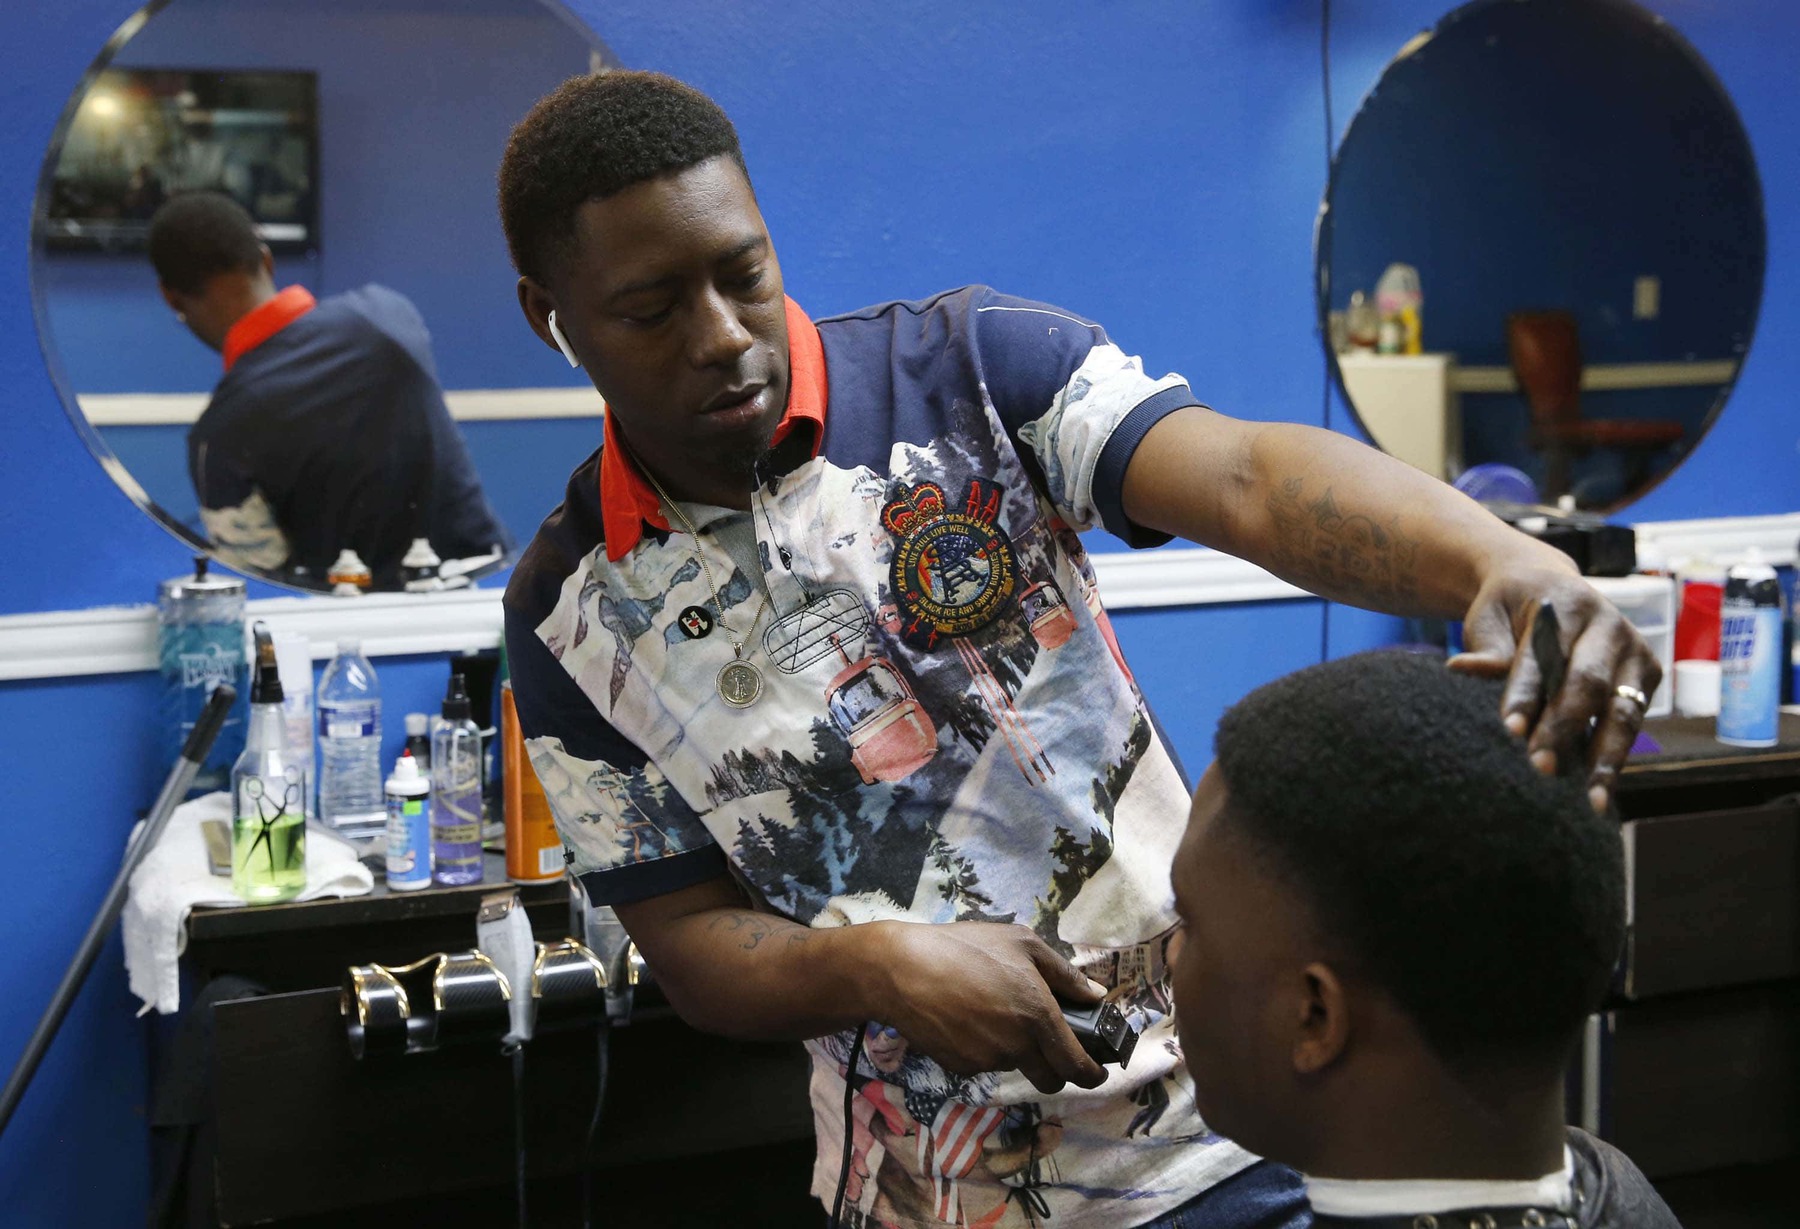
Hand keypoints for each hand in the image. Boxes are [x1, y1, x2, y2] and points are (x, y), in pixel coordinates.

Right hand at [869, 921, 1107, 1094]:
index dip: (1092, 1075)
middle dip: (1057, 1070)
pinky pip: (984, 1064)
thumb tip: (1094, 995)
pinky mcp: (961, 1068)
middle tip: (1049, 1045)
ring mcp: (987, 1061)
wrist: (902, 970)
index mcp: (1038, 1016)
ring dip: (1016, 1051)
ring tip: (992, 1012)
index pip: (1077, 1065)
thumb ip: (1064, 973)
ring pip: (1015, 1066)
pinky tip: (968, 1020)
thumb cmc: (965, 947)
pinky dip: (985, 1049)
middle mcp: (1017, 1046)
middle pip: (1051, 1080)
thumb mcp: (1021, 942)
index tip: (1096, 1072)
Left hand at [1449, 562, 1662, 812]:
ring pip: (1623, 709)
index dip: (1527, 694)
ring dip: (1606, 755)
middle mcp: (1608, 625)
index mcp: (1565, 603)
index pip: (1544, 656)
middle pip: (1590, 683)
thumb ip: (1485, 647)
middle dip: (1565, 728)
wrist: (1548, 585)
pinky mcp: (1647, 674)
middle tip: (1541, 767)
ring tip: (1592, 797)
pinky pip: (1633, 720)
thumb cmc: (1510, 608)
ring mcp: (1634, 650)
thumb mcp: (1489, 616)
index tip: (1510, 730)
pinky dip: (1617, 755)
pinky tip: (1602, 789)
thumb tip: (1460, 668)